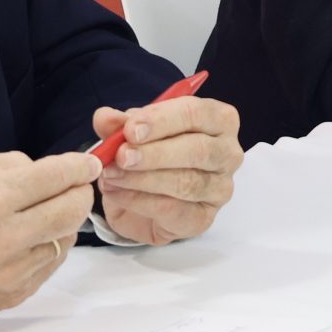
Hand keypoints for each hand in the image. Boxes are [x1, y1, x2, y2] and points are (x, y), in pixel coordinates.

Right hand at [0, 150, 100, 328]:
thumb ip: (8, 165)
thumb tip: (49, 168)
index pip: (56, 177)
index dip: (79, 167)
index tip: (88, 163)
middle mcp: (5, 237)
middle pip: (73, 210)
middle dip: (79, 193)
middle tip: (75, 187)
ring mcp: (12, 271)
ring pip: (66, 238)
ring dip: (62, 222)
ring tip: (40, 214)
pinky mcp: (14, 294)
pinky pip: (49, 264)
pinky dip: (46, 247)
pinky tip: (27, 240)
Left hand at [95, 97, 244, 244]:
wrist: (145, 200)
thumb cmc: (152, 155)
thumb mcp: (133, 134)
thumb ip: (120, 124)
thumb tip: (105, 117)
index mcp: (218, 120)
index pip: (198, 113)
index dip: (163, 120)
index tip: (131, 129)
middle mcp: (227, 153)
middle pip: (199, 150)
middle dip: (156, 153)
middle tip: (122, 155)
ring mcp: (220, 188)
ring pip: (186, 183)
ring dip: (142, 179)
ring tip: (111, 175)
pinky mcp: (203, 217)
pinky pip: (173, 209)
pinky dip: (139, 200)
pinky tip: (116, 192)